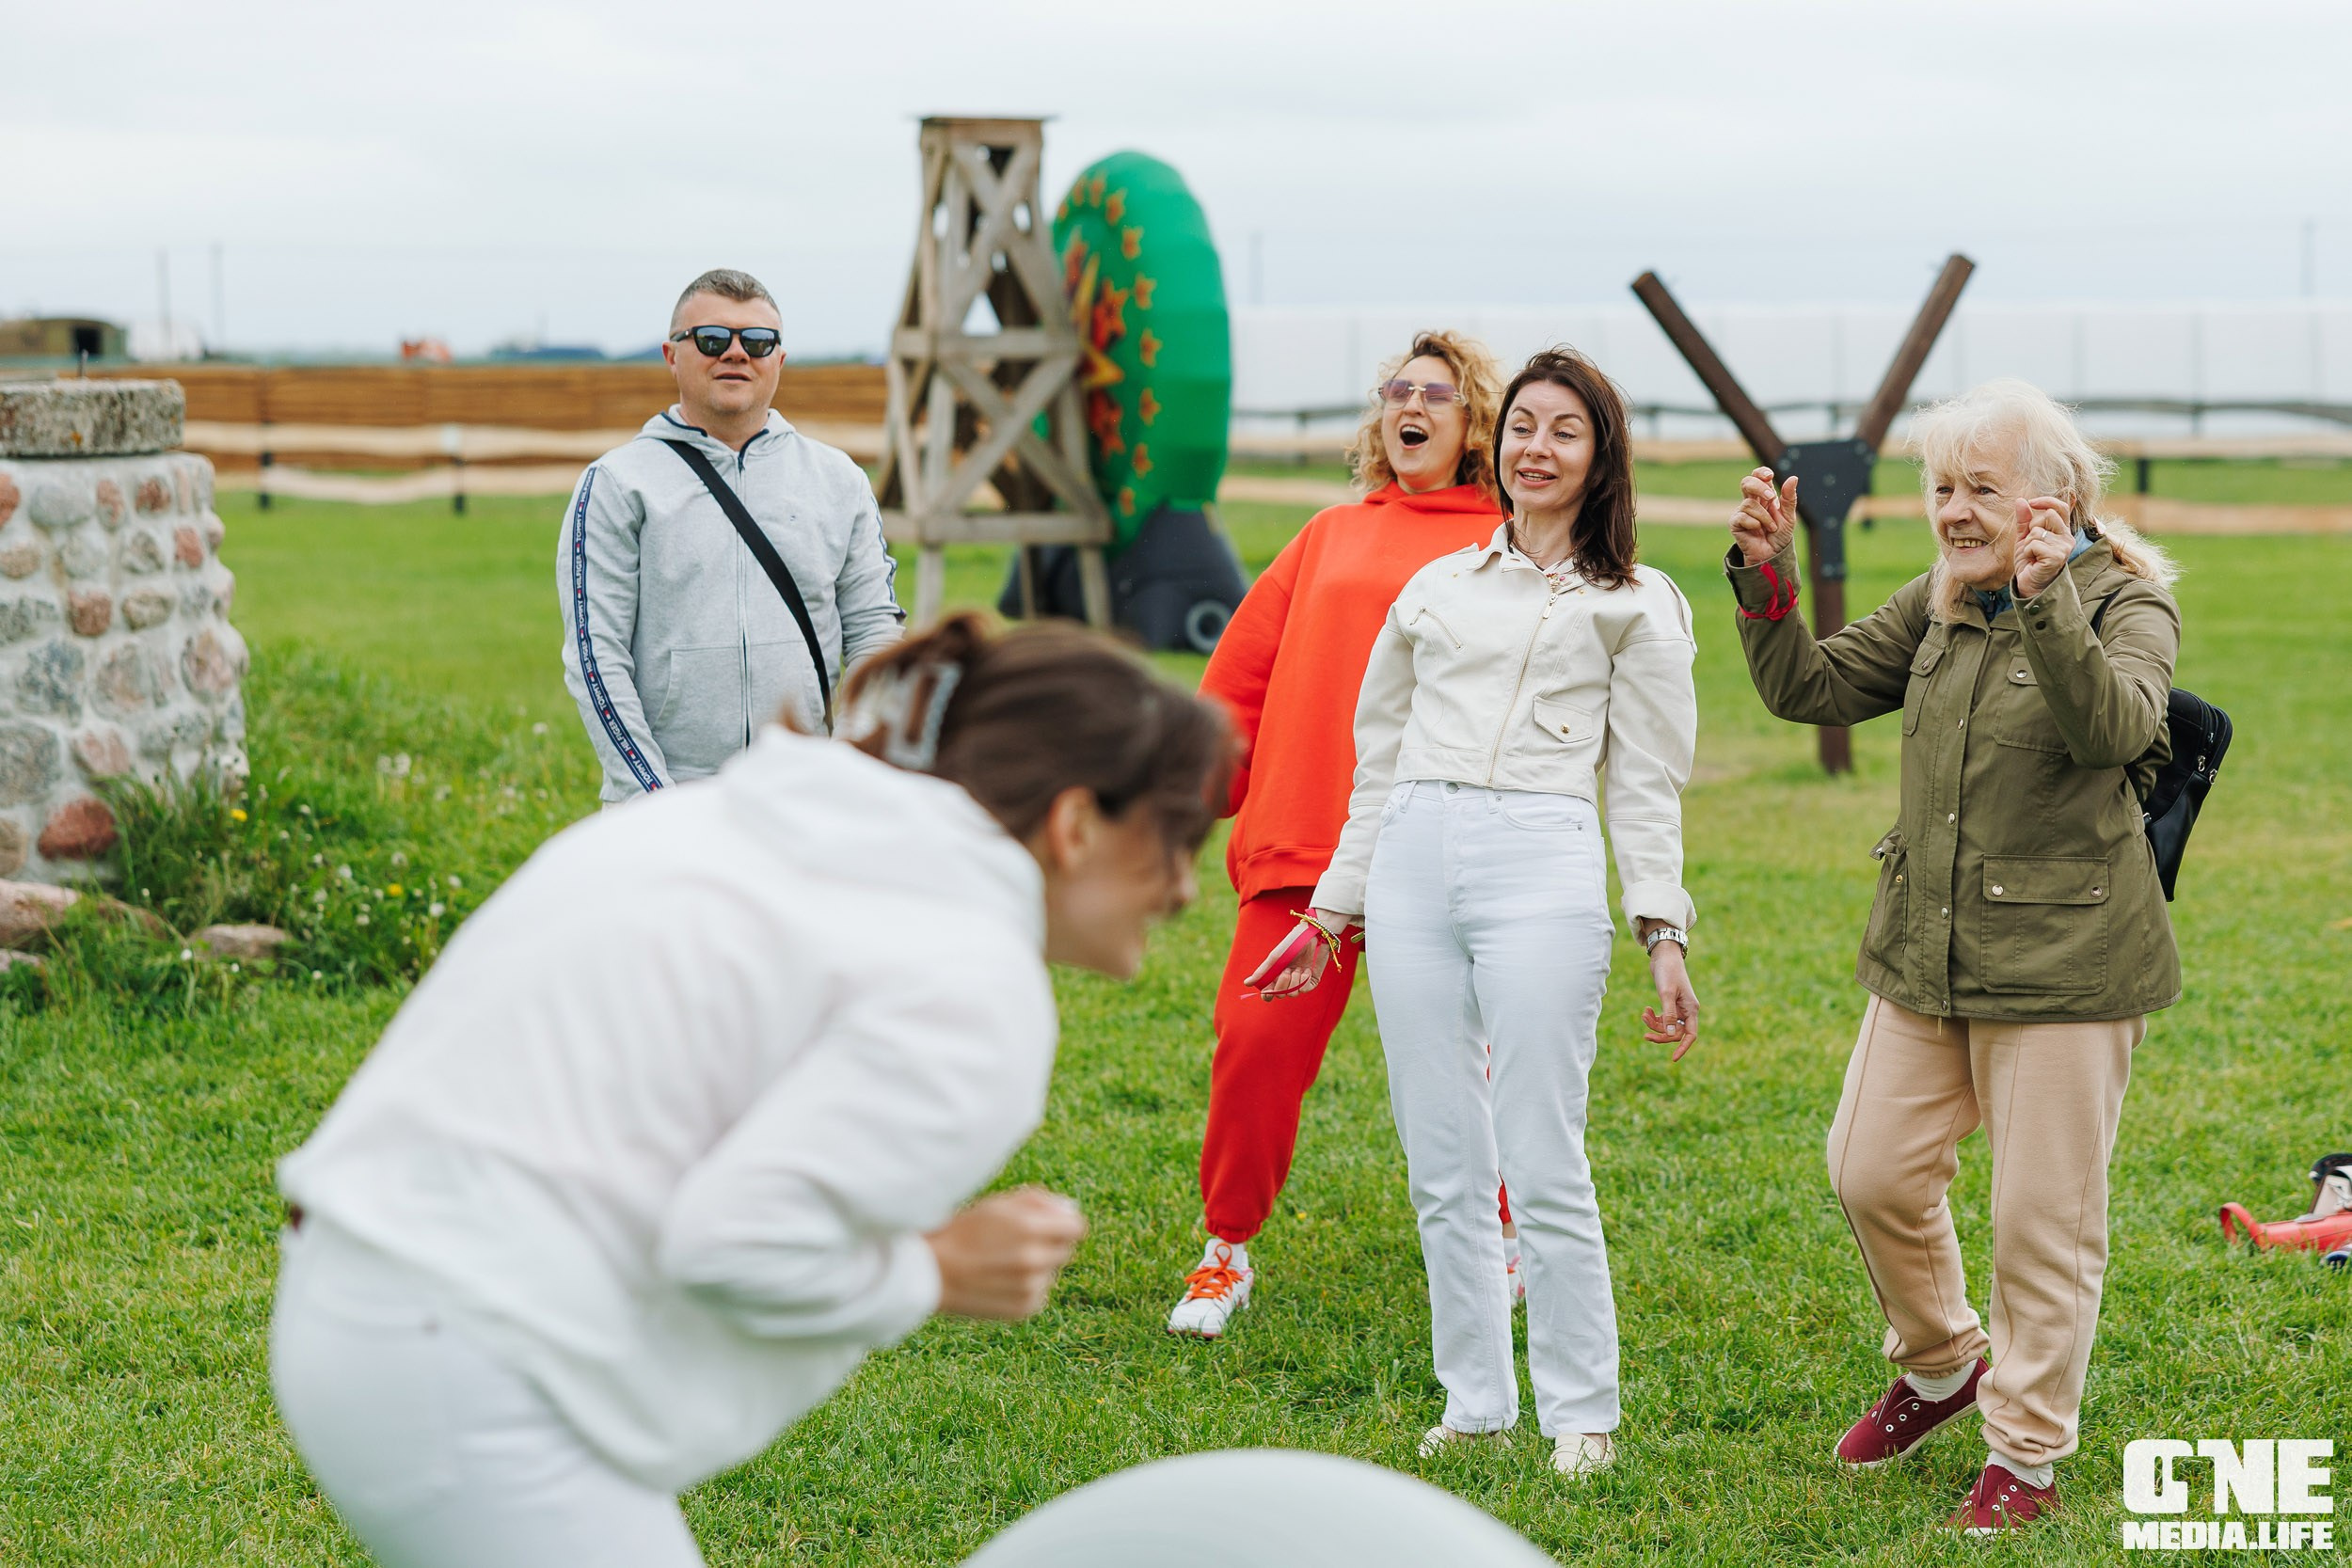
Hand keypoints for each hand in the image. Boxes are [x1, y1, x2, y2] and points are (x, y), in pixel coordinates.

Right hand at [926, 1187, 1086, 1319]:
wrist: (931, 1272)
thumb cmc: (964, 1231)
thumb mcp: (998, 1205)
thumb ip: (1038, 1202)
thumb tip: (1070, 1210)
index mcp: (1030, 1229)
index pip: (1076, 1227)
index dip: (1063, 1223)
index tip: (1049, 1225)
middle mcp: (1035, 1260)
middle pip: (1066, 1249)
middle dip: (1048, 1243)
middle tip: (1015, 1243)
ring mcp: (1031, 1287)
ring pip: (1052, 1271)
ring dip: (1037, 1266)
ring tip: (1001, 1263)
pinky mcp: (1025, 1308)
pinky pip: (1040, 1292)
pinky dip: (1026, 1286)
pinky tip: (999, 1281)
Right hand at [1243, 908, 1349, 998]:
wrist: (1313, 936)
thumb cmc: (1292, 944)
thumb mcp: (1275, 957)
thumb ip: (1262, 972)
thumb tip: (1246, 984)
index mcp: (1276, 975)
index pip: (1269, 994)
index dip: (1267, 995)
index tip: (1268, 991)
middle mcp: (1287, 980)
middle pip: (1280, 996)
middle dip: (1282, 984)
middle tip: (1286, 970)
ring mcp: (1299, 982)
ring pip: (1292, 994)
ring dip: (1294, 981)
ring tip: (1297, 968)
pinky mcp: (1311, 982)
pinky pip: (1304, 989)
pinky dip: (1304, 980)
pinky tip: (1306, 970)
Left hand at [1640, 938, 1700, 1061]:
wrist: (1664, 956)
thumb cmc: (1668, 972)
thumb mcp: (1666, 994)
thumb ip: (1668, 1014)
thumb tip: (1670, 1035)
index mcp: (1691, 1009)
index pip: (1690, 1035)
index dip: (1683, 1048)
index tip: (1673, 1058)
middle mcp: (1687, 1010)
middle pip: (1676, 1033)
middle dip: (1660, 1035)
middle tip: (1645, 1036)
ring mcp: (1679, 1008)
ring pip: (1667, 1026)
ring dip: (1654, 1024)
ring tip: (1644, 1014)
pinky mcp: (1670, 1004)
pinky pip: (1663, 1018)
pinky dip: (1654, 1017)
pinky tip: (1646, 1010)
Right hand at [1731, 468, 1799, 565]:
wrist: (1772, 555)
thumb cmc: (1780, 535)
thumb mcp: (1789, 516)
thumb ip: (1790, 498)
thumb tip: (1793, 477)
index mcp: (1764, 496)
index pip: (1758, 476)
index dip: (1761, 472)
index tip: (1769, 476)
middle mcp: (1752, 501)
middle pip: (1747, 482)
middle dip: (1758, 487)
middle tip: (1771, 498)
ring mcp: (1742, 512)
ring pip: (1749, 503)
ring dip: (1764, 517)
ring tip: (1771, 528)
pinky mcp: (1735, 523)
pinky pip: (1742, 517)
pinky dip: (1754, 523)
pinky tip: (1758, 530)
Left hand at [2011, 496, 2072, 597]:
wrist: (2030, 584)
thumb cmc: (2030, 561)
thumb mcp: (2025, 537)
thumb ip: (2024, 520)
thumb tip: (2021, 500)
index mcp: (2062, 530)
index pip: (2061, 507)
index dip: (2046, 501)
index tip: (2032, 502)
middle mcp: (2067, 537)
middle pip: (2048, 515)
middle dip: (2032, 527)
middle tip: (2032, 543)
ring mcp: (2064, 547)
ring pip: (2038, 531)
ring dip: (2028, 543)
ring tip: (2032, 554)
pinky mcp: (2057, 556)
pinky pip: (2034, 544)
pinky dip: (2028, 551)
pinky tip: (2033, 560)